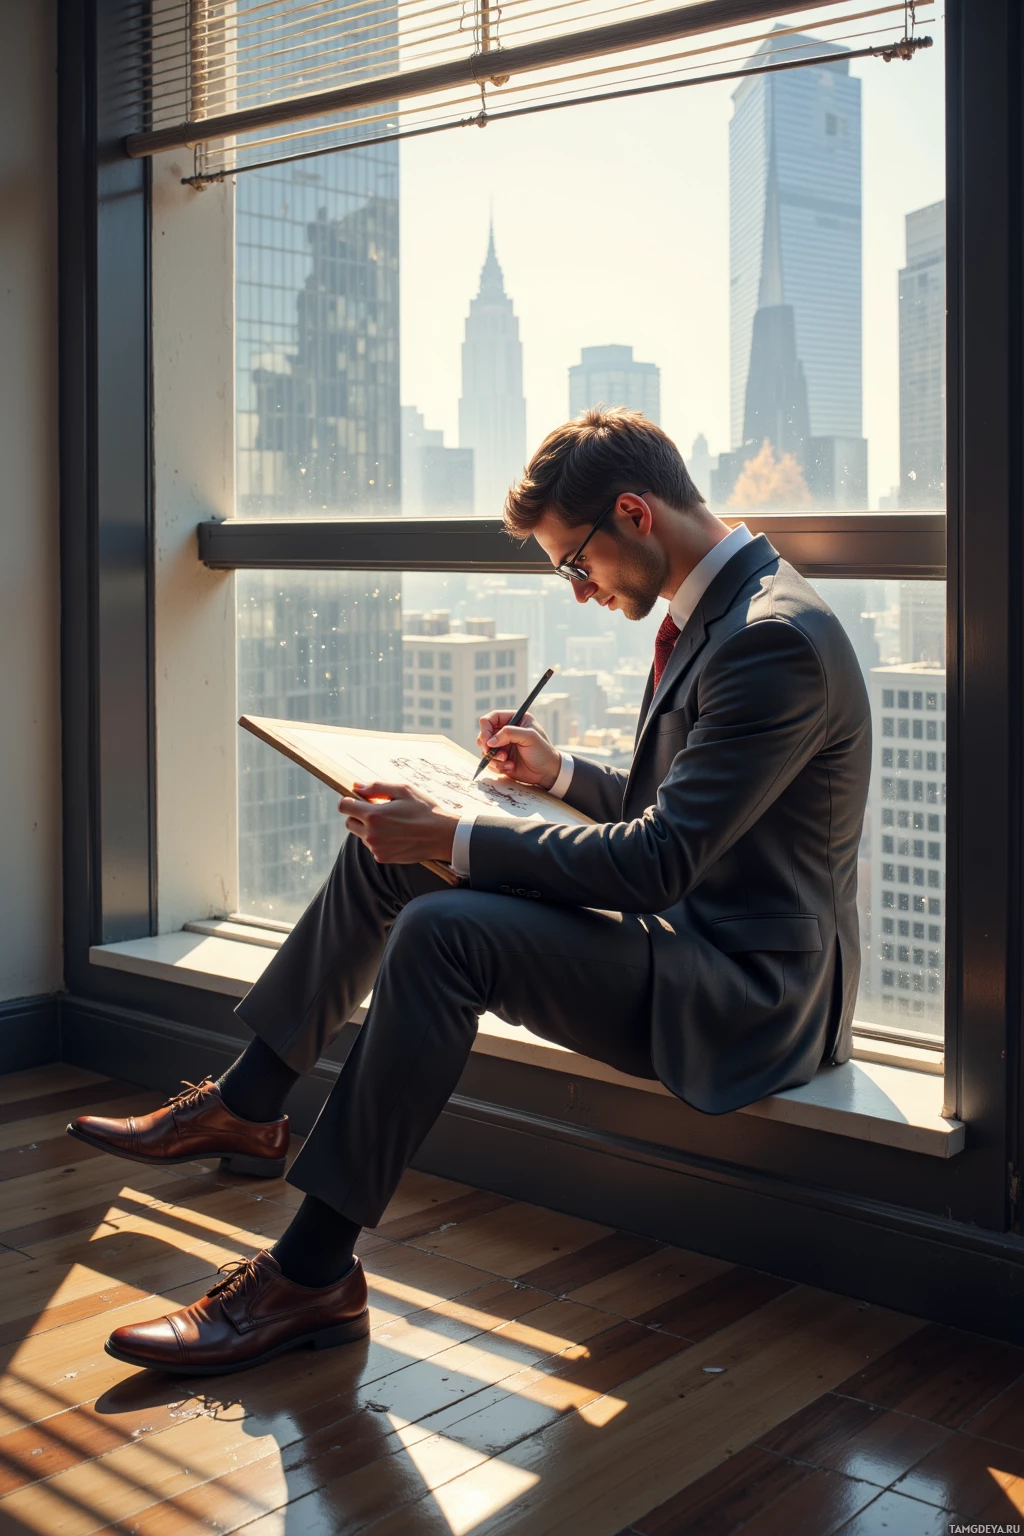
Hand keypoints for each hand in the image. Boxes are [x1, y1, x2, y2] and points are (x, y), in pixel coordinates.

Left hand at [338, 782, 458, 863]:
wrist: (442, 836)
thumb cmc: (424, 810)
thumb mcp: (403, 790)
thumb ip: (376, 787)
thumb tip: (356, 786)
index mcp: (374, 815)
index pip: (344, 807)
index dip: (348, 801)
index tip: (357, 800)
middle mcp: (371, 834)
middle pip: (349, 823)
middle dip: (358, 815)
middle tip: (377, 811)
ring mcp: (376, 848)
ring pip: (361, 835)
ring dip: (369, 828)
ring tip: (391, 824)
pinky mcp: (383, 857)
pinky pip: (372, 847)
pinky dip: (378, 840)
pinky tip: (396, 835)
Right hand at [477, 710, 560, 788]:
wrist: (547, 772)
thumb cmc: (543, 752)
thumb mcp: (529, 737)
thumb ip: (509, 733)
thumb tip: (490, 741)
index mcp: (515, 720)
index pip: (491, 718)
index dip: (485, 728)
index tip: (487, 741)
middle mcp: (507, 732)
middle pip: (484, 734)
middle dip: (487, 745)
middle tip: (492, 752)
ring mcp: (503, 746)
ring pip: (485, 749)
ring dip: (494, 758)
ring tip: (507, 761)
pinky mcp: (501, 759)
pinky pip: (490, 762)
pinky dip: (498, 766)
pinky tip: (511, 767)